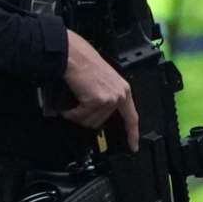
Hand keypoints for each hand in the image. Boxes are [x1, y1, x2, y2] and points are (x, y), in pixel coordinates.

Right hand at [61, 30, 139, 150]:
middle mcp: (119, 95)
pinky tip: (69, 104)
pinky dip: (71, 113)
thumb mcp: (104, 82)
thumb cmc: (84, 63)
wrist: (74, 55)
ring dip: (78, 115)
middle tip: (79, 105)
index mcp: (123, 90)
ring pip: (90, 121)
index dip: (132, 134)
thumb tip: (101, 116)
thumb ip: (108, 98)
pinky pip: (81, 117)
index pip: (132, 117)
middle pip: (102, 122)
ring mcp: (109, 98)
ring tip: (74, 101)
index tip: (133, 146)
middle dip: (87, 117)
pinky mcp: (97, 100)